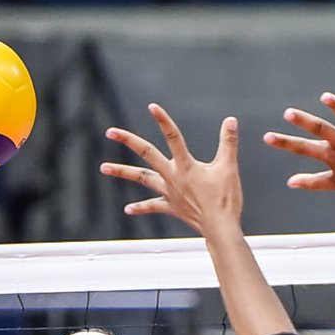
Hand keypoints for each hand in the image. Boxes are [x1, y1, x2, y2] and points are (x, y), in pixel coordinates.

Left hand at [101, 104, 242, 235]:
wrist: (219, 227)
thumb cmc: (225, 199)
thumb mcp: (228, 167)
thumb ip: (228, 142)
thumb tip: (230, 121)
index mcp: (186, 165)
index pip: (173, 137)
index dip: (163, 121)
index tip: (152, 107)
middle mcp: (172, 176)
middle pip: (146, 153)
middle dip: (128, 141)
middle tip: (110, 132)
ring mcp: (169, 192)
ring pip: (141, 178)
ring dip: (121, 172)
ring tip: (103, 168)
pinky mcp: (171, 206)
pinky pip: (152, 206)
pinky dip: (140, 207)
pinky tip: (127, 208)